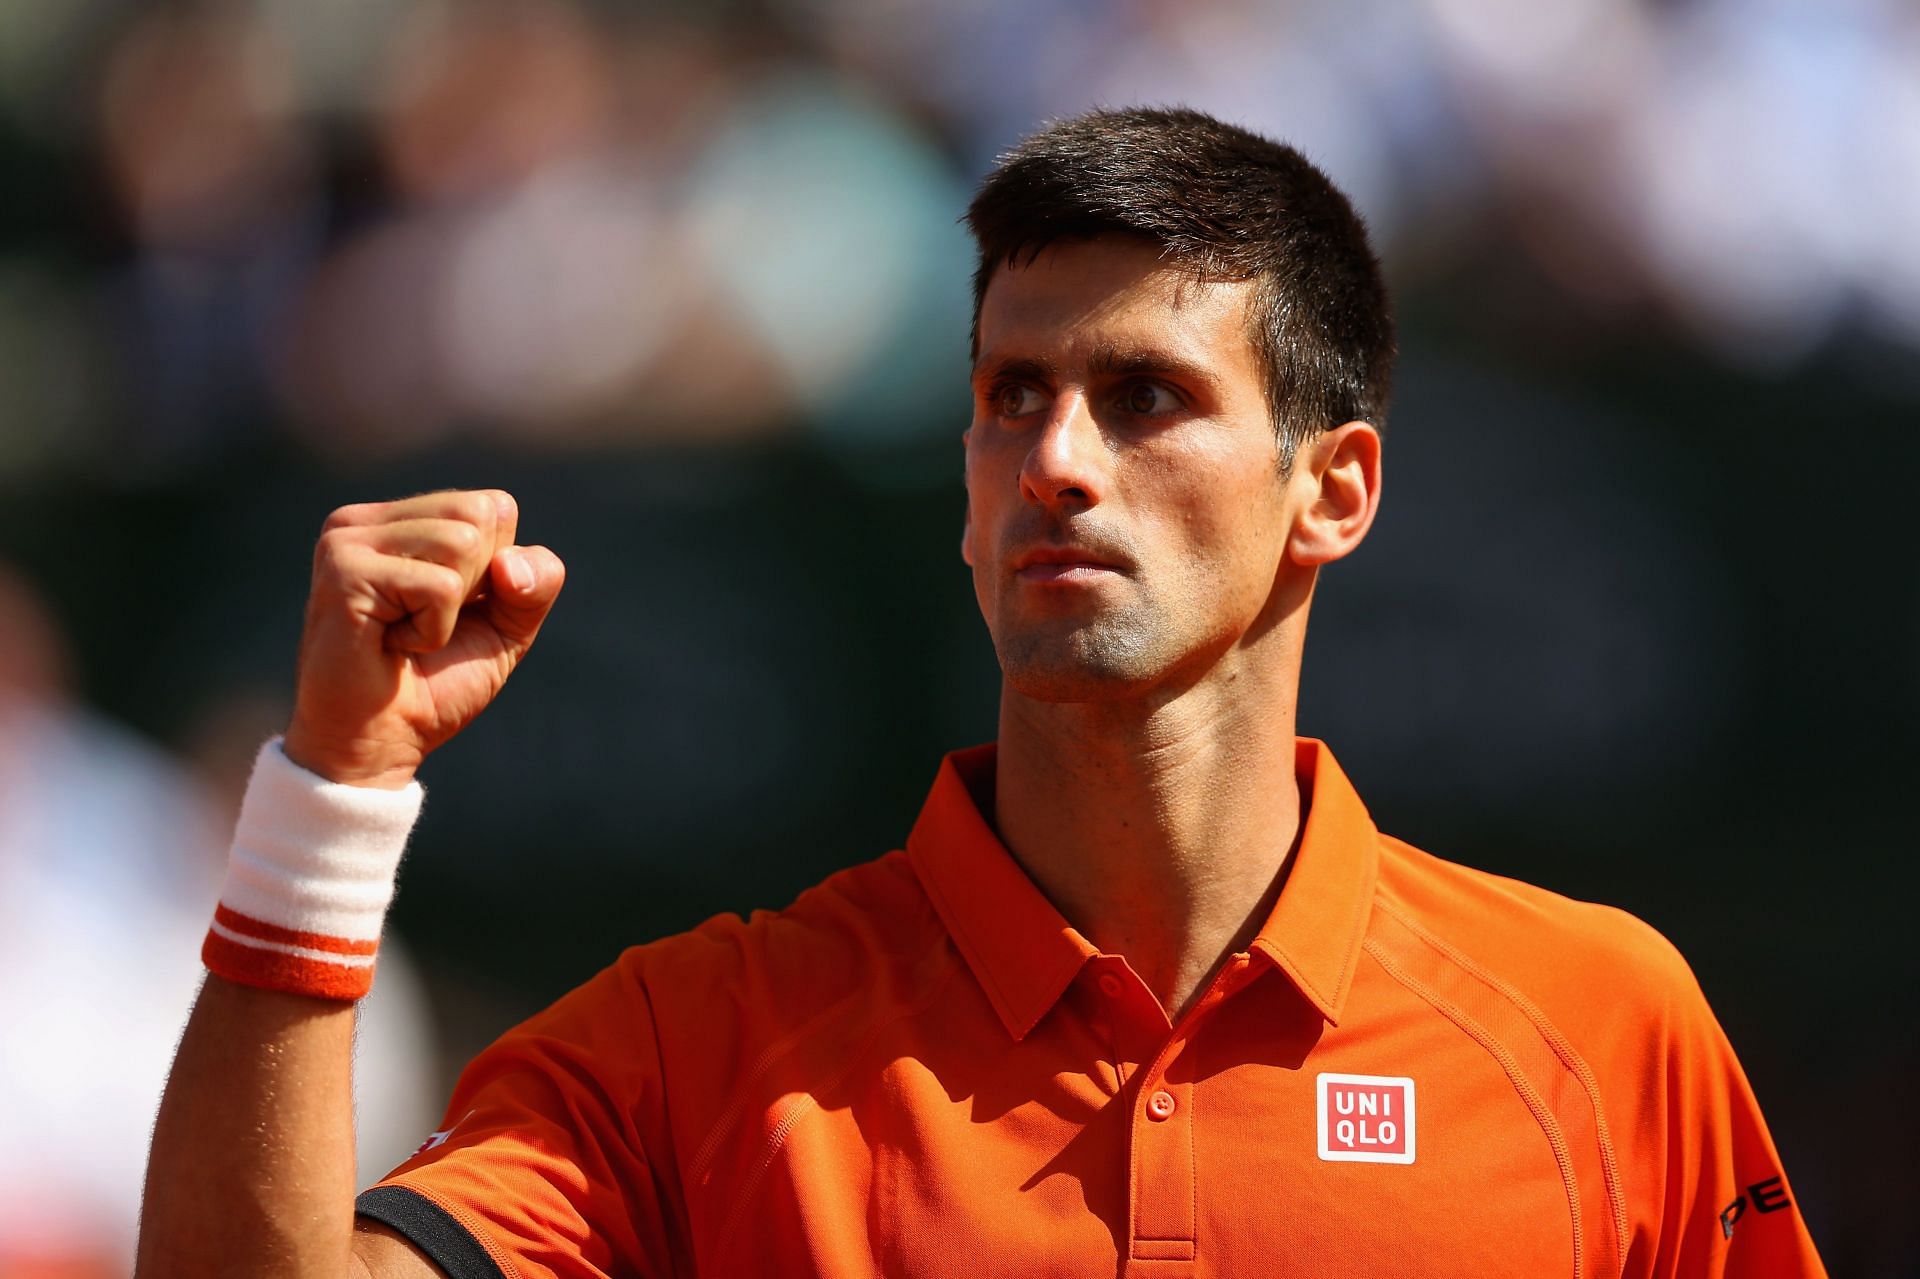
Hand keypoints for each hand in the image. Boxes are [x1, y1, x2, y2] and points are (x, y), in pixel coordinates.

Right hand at [282, 490, 564, 788]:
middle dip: (477, 585)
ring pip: (464, 543)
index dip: (498, 571)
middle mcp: (365, 521)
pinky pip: (442, 586)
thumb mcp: (505, 627)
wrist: (379, 745)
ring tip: (405, 635)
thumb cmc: (434, 683)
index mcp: (398, 521)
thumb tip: (513, 564)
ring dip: (451, 611)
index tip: (450, 611)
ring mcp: (348, 541)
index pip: (493, 506)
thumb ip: (535, 583)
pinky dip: (433, 630)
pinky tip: (392, 645)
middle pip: (480, 514)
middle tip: (425, 625)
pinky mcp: (346, 572)